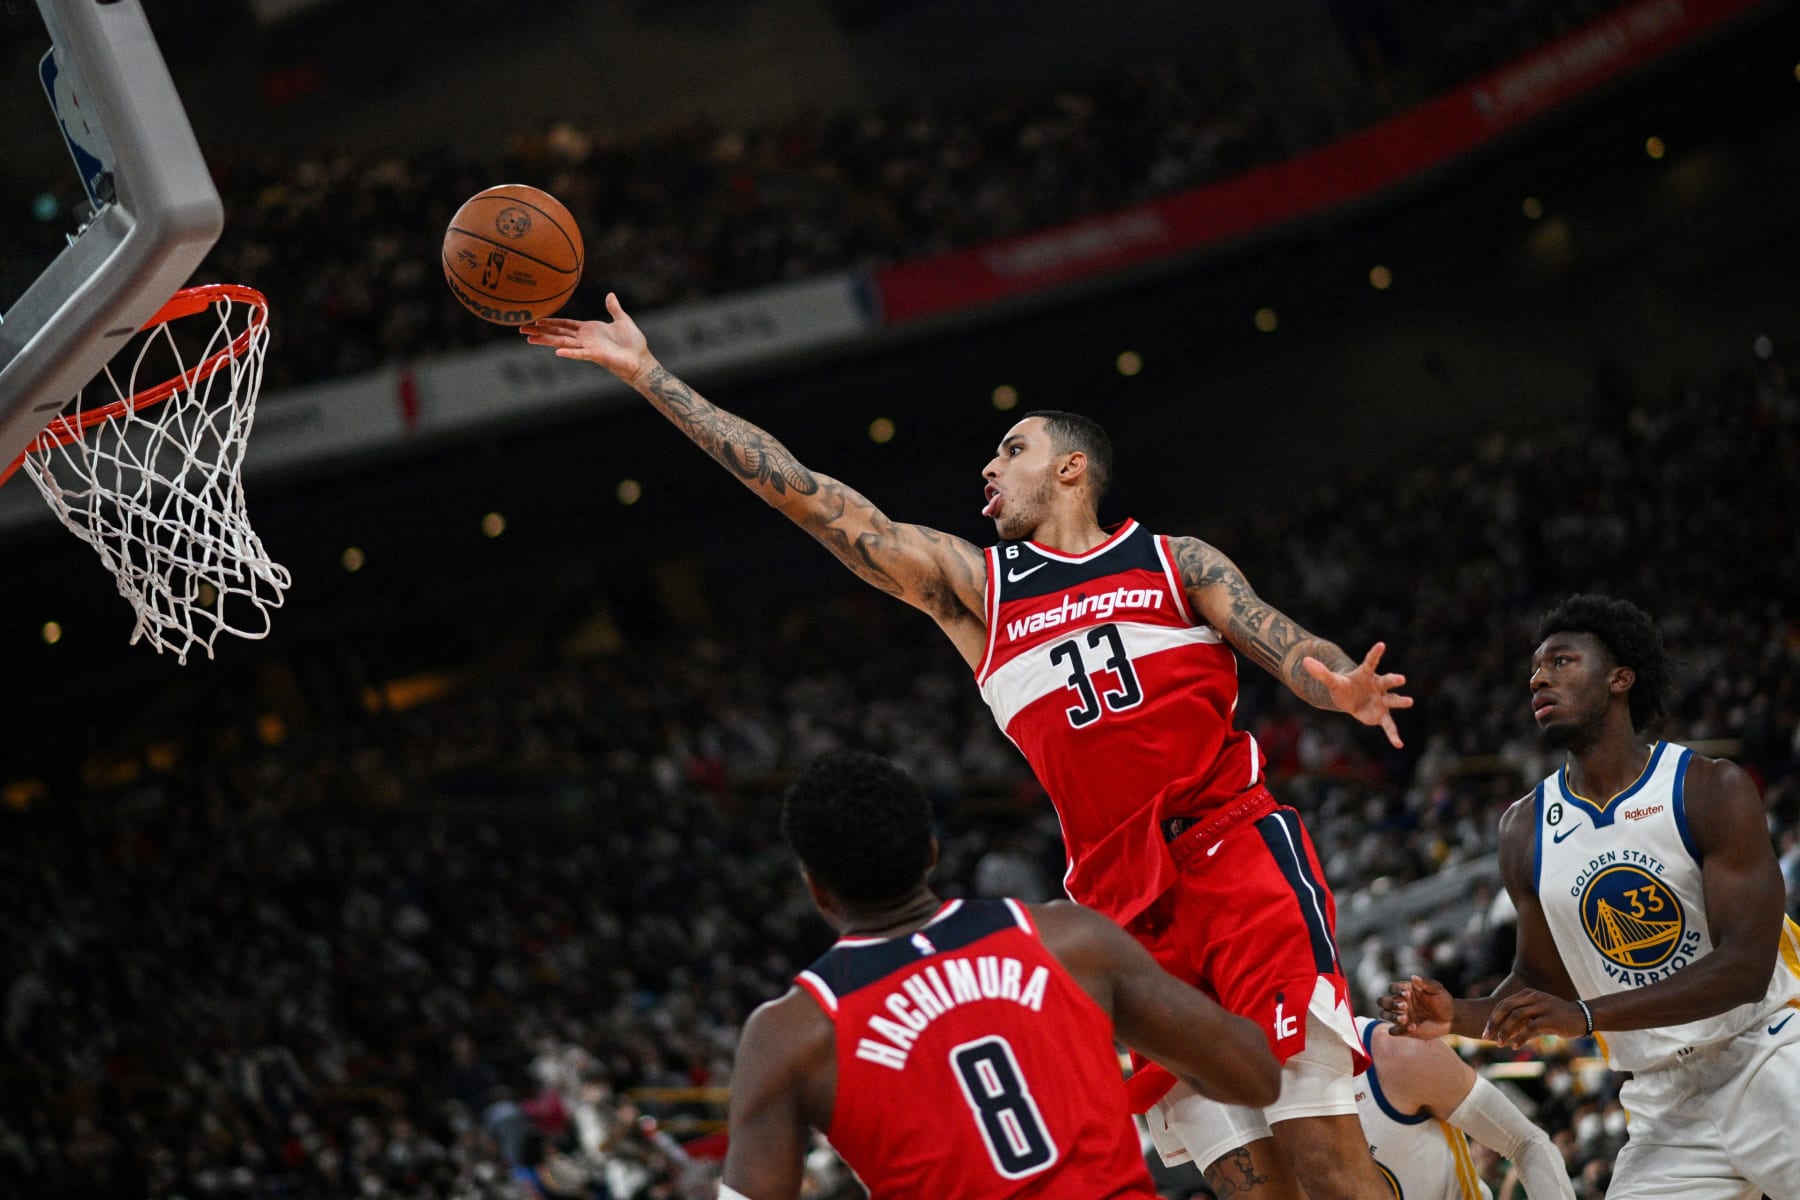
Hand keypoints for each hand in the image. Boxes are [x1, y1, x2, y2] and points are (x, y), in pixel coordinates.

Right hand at [520, 292, 656, 383]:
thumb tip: (610, 294)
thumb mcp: (622, 320)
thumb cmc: (633, 343)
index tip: (536, 319)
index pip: (565, 324)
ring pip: (563, 342)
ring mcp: (588, 347)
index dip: (550, 321)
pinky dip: (569, 352)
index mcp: (589, 329)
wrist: (641, 359)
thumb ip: (614, 308)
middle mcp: (585, 339)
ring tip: (529, 339)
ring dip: (546, 340)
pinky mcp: (596, 355)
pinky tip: (557, 352)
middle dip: (540, 330)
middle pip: (558, 333)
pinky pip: (580, 353)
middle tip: (521, 330)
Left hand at [1302, 641, 1411, 747]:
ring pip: (1392, 700)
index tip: (1381, 644)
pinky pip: (1389, 726)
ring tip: (1409, 701)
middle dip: (1393, 680)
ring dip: (1400, 701)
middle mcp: (1378, 686)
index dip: (1375, 653)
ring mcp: (1382, 700)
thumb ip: (1320, 672)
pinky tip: (1399, 744)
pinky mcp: (1381, 716)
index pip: (1370, 662)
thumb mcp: (1332, 681)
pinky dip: (1393, 735)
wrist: (1350, 700)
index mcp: (1366, 674)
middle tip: (1401, 678)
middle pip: (1386, 681)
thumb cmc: (1343, 687)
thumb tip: (1304, 660)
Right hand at [1382, 975, 1453, 1038]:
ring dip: (1391, 1016)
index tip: (1407, 994)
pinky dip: (1399, 1030)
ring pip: (1384, 1015)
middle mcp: (1400, 1003)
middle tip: (1404, 1006)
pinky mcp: (1405, 1030)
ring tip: (1405, 1018)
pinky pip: (1393, 1031)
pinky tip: (1413, 1027)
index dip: (1395, 990)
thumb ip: (1426, 983)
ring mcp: (1401, 1016)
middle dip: (1390, 1003)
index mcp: (1405, 991)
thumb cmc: (1444, 1001)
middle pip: (1382, 1001)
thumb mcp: (1437, 990)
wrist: (1451, 1019)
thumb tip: (1413, 977)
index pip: (1391, 988)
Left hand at [1484, 988, 1585, 1047]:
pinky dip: (1520, 1037)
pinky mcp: (1550, 1018)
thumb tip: (1503, 1033)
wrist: (1583, 1017)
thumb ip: (1522, 1020)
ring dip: (1505, 1032)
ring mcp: (1542, 1006)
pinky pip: (1530, 1027)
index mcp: (1527, 994)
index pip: (1503, 1004)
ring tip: (1499, 1044)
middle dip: (1494, 1023)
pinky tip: (1515, 1046)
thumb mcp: (1537, 1014)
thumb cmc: (1557, 1017)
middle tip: (1485, 1037)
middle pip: (1506, 1008)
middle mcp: (1533, 997)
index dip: (1493, 1017)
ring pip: (1516, 1017)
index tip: (1485, 1031)